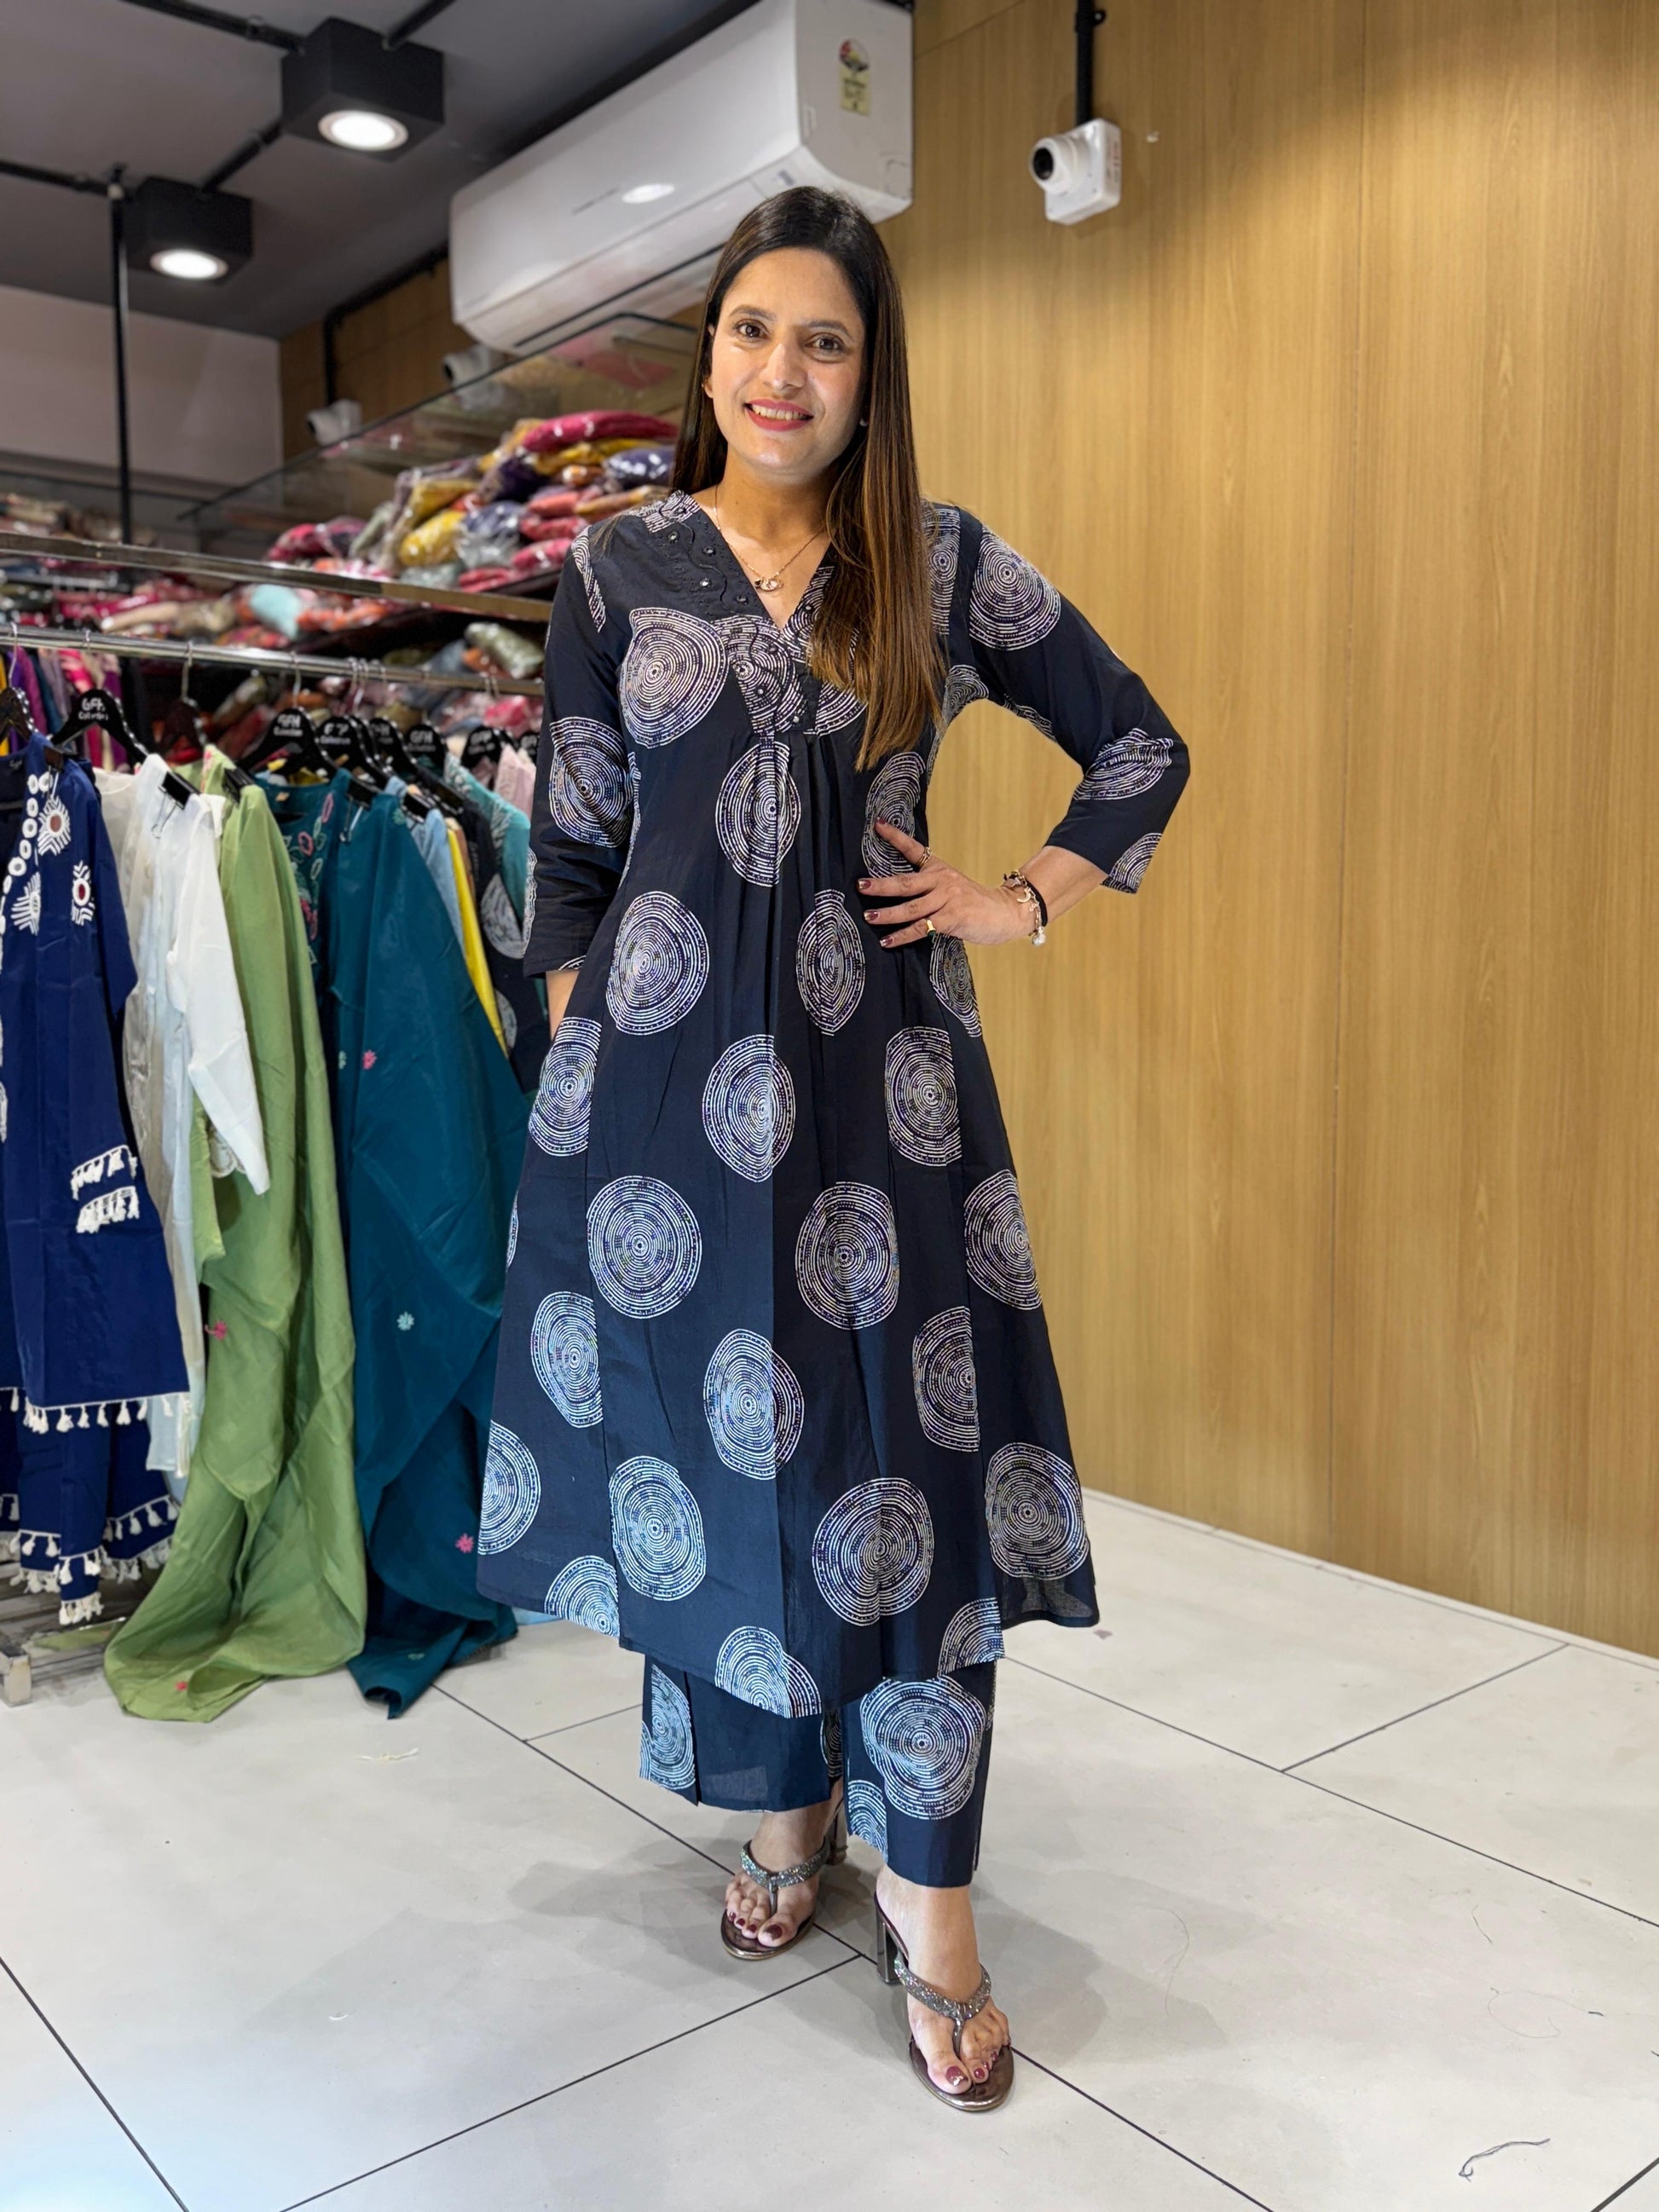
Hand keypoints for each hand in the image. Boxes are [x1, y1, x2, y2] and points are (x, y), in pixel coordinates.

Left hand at [857, 821, 1035, 947]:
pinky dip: (902, 936)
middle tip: (860, 885)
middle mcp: (942, 881)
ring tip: (868, 916)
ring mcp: (947, 899)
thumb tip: (899, 895)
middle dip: (880, 885)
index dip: (895, 837)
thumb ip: (929, 889)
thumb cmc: (975, 903)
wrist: (1006, 912)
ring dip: (887, 914)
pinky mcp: (951, 918)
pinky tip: (888, 941)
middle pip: (905, 882)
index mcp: (940, 869)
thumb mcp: (953, 886)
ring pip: (910, 907)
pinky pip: (921, 928)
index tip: (878, 825)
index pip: (915, 850)